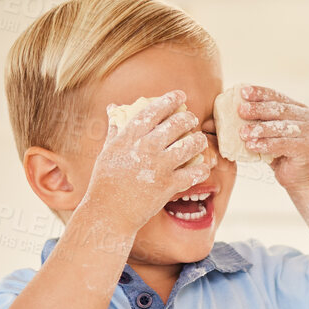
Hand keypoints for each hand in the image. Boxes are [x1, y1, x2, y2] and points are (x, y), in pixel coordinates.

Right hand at [82, 90, 213, 230]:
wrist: (108, 213)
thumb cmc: (105, 182)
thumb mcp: (107, 151)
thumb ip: (115, 129)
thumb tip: (114, 108)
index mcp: (129, 137)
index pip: (153, 110)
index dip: (170, 100)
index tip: (181, 95)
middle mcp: (145, 148)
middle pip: (176, 125)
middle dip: (188, 119)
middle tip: (192, 118)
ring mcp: (158, 166)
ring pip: (189, 146)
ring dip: (198, 141)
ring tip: (200, 139)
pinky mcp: (168, 186)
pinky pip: (192, 173)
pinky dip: (201, 169)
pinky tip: (204, 167)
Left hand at [236, 86, 308, 189]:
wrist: (305, 181)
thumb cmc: (285, 157)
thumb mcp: (274, 136)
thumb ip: (262, 124)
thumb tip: (232, 113)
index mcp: (301, 110)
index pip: (279, 97)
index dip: (260, 93)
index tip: (243, 91)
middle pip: (280, 110)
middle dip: (258, 109)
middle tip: (240, 110)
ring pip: (281, 127)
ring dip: (259, 129)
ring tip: (242, 132)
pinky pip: (283, 144)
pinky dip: (266, 144)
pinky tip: (252, 146)